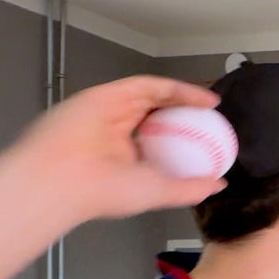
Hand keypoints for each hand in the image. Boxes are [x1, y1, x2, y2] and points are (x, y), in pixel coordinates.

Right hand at [5, 76, 228, 221]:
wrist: (59, 179)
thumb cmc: (104, 192)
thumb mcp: (157, 191)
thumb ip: (188, 188)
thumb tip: (219, 184)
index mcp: (126, 155)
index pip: (163, 142)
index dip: (190, 138)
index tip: (216, 140)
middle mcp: (118, 131)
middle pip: (159, 115)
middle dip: (189, 113)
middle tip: (214, 117)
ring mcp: (111, 111)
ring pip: (155, 97)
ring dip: (186, 98)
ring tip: (212, 105)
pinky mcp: (106, 94)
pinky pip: (148, 86)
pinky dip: (176, 89)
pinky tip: (201, 98)